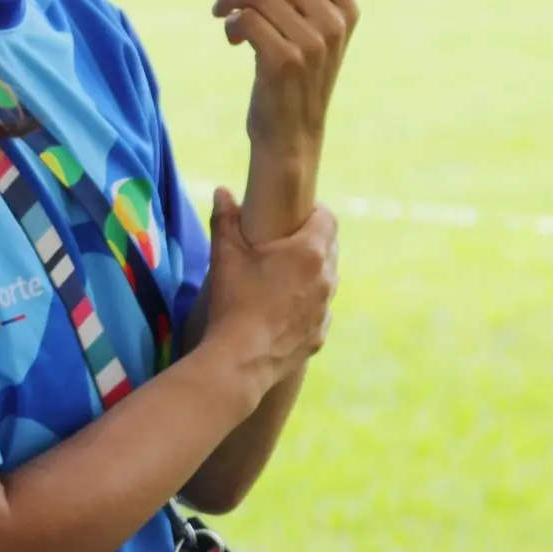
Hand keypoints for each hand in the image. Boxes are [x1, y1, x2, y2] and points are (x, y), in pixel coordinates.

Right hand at [198, 188, 339, 402]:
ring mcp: (325, 309)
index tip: (297, 214)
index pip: (328, 218)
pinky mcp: (320, 335)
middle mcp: (326, 278)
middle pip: (330, 248)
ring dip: (312, 275)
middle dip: (313, 241)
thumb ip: (225, 218)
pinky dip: (308, 306)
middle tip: (286, 244)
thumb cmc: (233, 301)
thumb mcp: (225, 255)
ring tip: (284, 277)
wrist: (239, 361)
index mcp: (310, 252)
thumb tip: (222, 190)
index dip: (315, 212)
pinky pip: (320, 311)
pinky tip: (284, 310)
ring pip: (327, 281)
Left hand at [214, 0, 359, 242]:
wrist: (290, 136)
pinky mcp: (283, 60)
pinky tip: (231, 38)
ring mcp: (311, 43)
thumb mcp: (305, 32)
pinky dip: (230, 23)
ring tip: (223, 14)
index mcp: (347, 12)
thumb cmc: (294, 79)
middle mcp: (334, 25)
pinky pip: (245, 18)